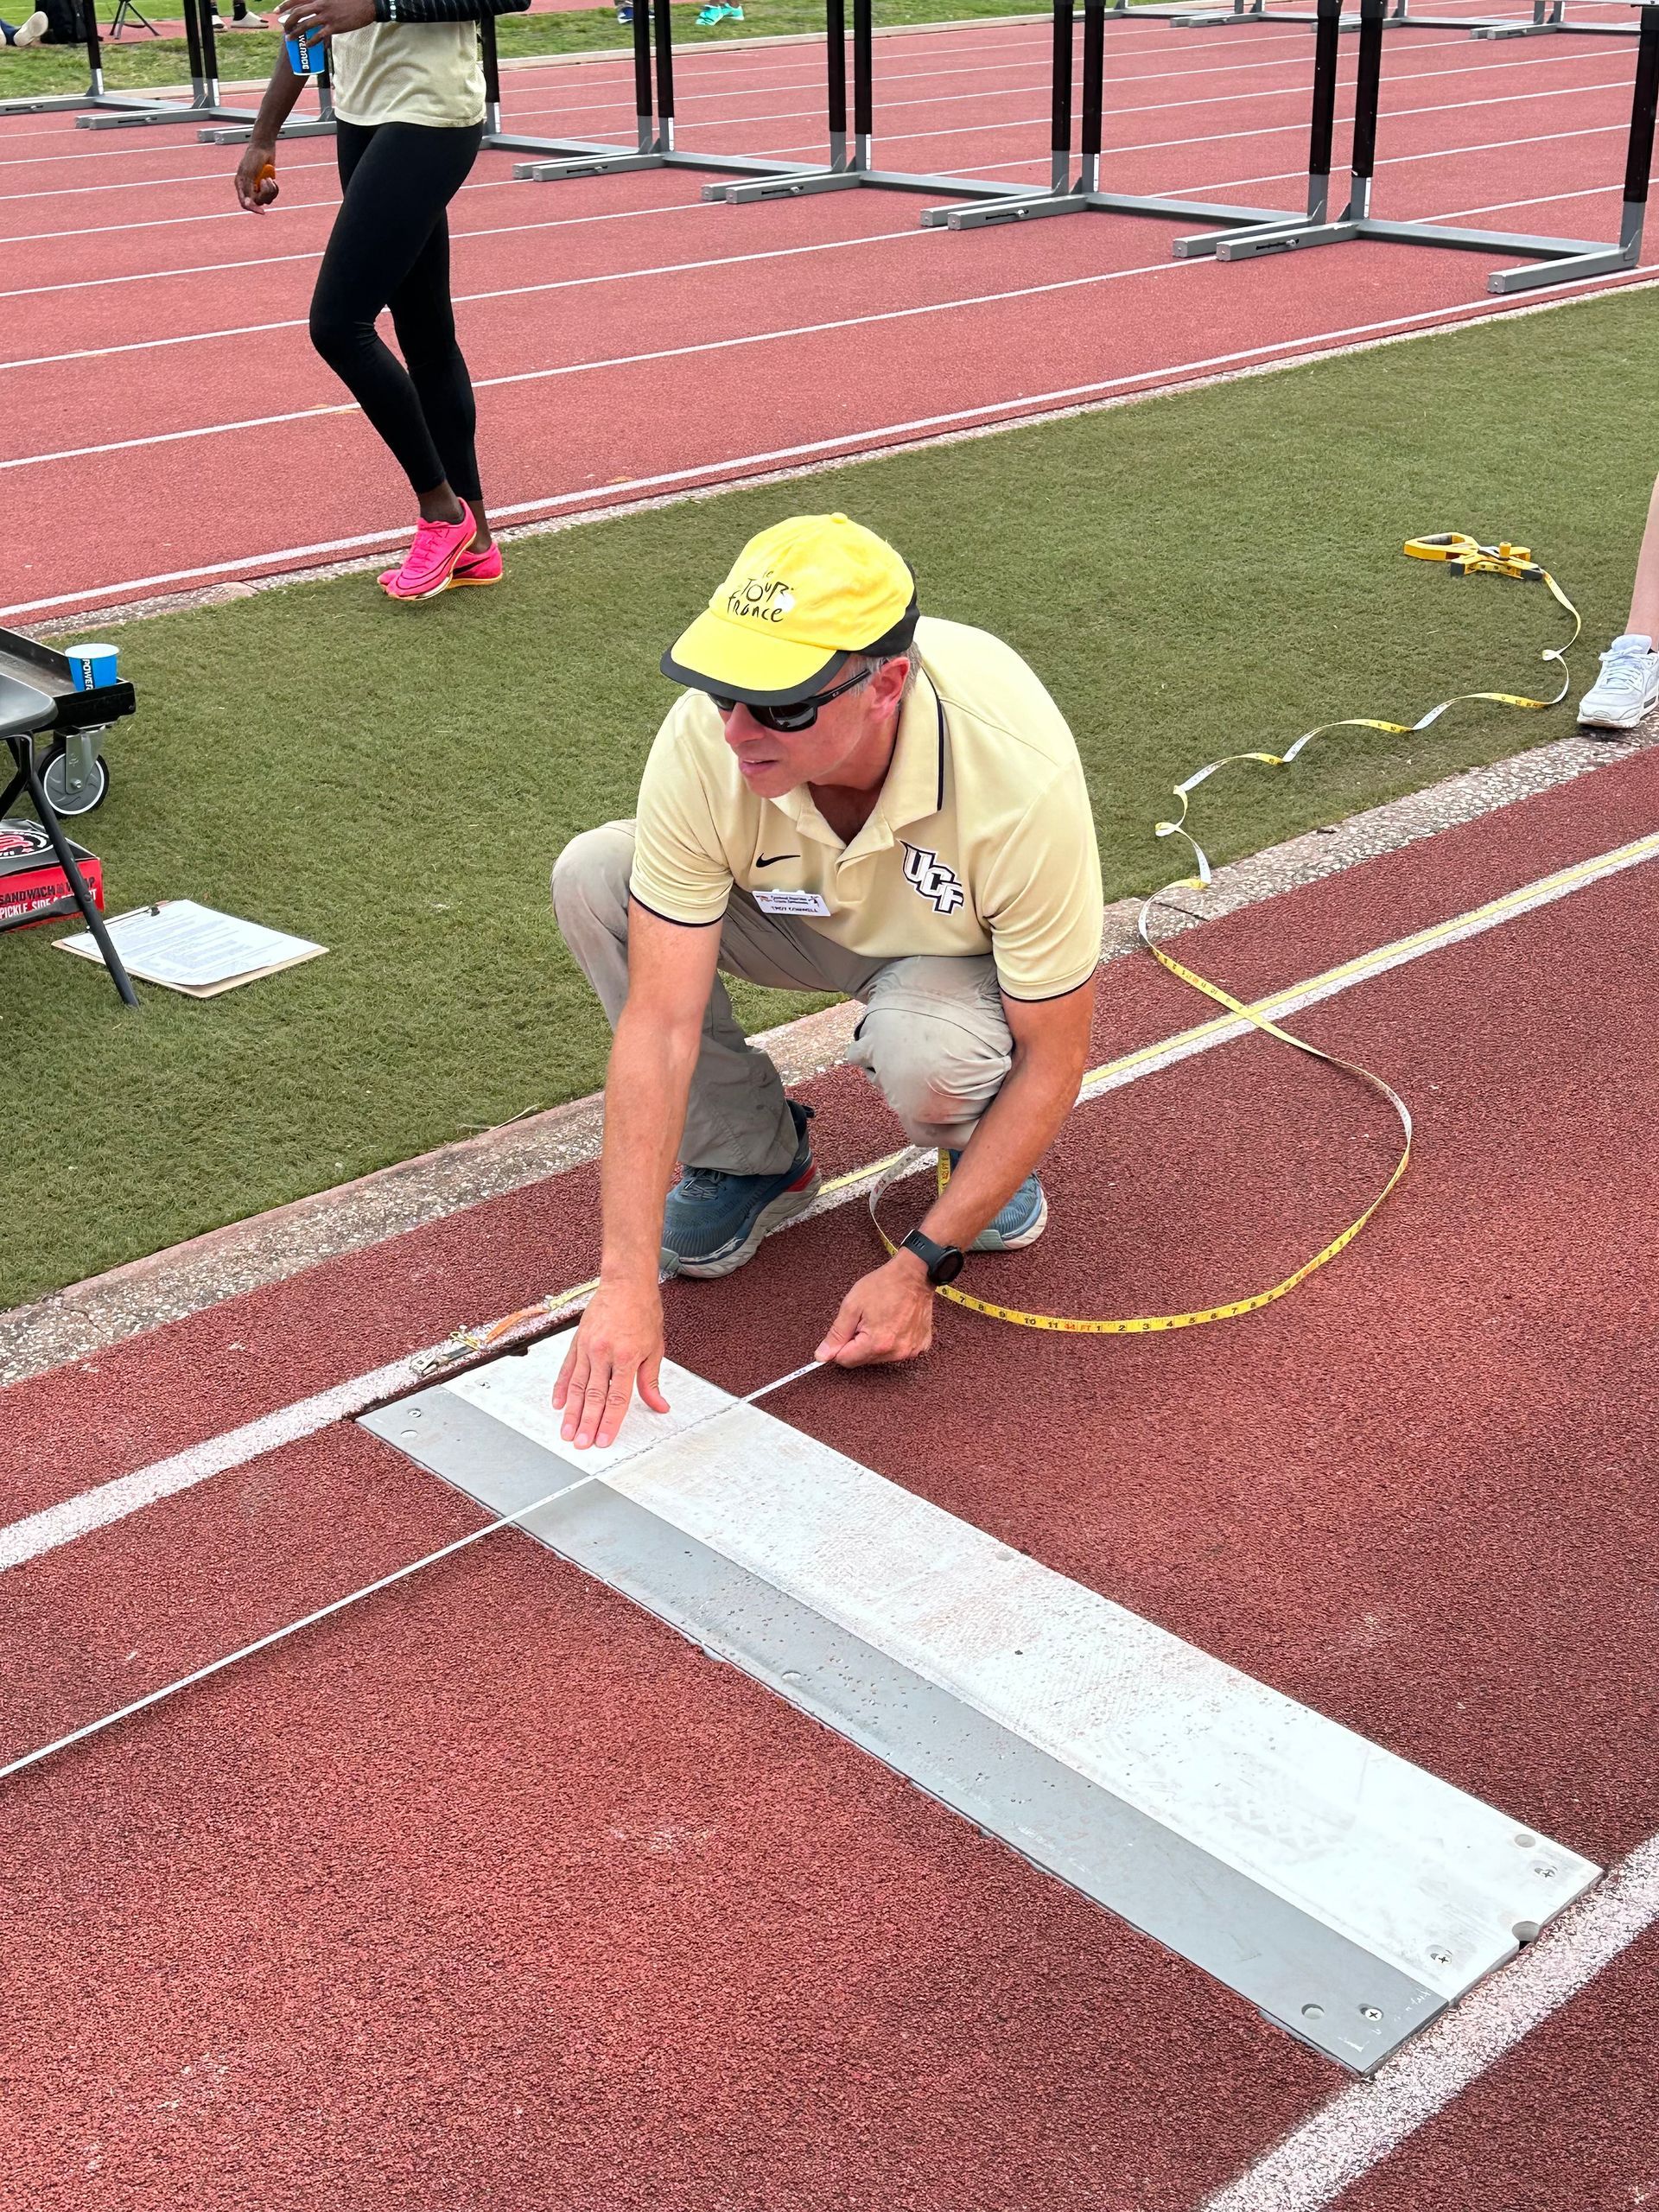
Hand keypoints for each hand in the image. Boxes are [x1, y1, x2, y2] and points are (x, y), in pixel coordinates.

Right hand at [234, 141, 278, 211]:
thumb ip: (248, 189)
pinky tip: (273, 179)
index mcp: (241, 186)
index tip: (262, 212)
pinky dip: (275, 188)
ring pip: (267, 200)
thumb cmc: (253, 158)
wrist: (264, 148)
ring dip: (271, 190)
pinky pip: (273, 195)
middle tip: (266, 181)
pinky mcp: (267, 186)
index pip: (245, 203)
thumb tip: (248, 204)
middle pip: (258, 202)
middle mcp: (249, 189)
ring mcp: (259, 188)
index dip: (253, 208)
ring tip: (269, 178)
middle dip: (265, 193)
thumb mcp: (249, 173)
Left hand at [276, 0, 374, 33]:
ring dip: (296, 33)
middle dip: (288, 21)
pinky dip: (312, 41)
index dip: (285, 5)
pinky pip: (319, 35)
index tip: (277, 11)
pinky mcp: (334, 26)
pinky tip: (307, 45)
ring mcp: (326, 16)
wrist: (366, 5)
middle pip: (298, 12)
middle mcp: (320, 4)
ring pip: (306, 25)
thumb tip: (315, 7)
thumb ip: (322, 2)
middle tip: (284, 29)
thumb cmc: (350, 1)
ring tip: (290, 39)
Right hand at [553, 1279, 669, 1449]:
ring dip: (571, 1412)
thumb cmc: (643, 1312)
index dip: (609, 1422)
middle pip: (593, 1396)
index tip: (603, 1440)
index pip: (617, 1398)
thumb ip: (651, 1381)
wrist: (626, 1283)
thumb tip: (659, 1405)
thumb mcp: (655, 1347)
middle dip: (586, 1423)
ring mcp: (588, 1347)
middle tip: (580, 1443)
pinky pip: (566, 1369)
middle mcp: (604, 1353)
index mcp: (627, 1356)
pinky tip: (557, 1404)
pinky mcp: (577, 1341)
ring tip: (566, 1432)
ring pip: (576, 1386)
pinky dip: (560, 1388)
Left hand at [814, 1255, 934, 1367]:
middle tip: (865, 1320)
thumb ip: (836, 1334)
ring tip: (881, 1320)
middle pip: (863, 1360)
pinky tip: (895, 1323)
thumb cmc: (883, 1285)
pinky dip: (893, 1341)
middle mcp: (895, 1352)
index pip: (846, 1360)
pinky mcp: (920, 1345)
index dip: (840, 1346)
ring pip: (880, 1357)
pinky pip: (898, 1351)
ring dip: (876, 1343)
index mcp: (876, 1343)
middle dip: (858, 1343)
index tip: (846, 1330)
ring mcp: (910, 1350)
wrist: (914, 1274)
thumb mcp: (852, 1305)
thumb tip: (822, 1355)